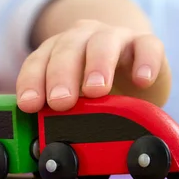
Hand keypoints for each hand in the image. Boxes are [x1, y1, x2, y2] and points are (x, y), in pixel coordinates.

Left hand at [15, 19, 166, 112]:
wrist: (135, 70)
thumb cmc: (99, 90)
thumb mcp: (76, 101)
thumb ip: (61, 113)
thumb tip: (47, 140)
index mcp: (58, 50)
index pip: (38, 61)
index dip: (32, 81)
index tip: (30, 104)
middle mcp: (84, 38)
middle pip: (68, 49)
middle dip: (61, 75)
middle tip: (61, 101)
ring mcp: (117, 38)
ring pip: (104, 42)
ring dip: (98, 65)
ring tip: (96, 90)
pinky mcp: (147, 44)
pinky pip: (147, 46)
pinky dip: (145, 62)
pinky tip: (141, 80)